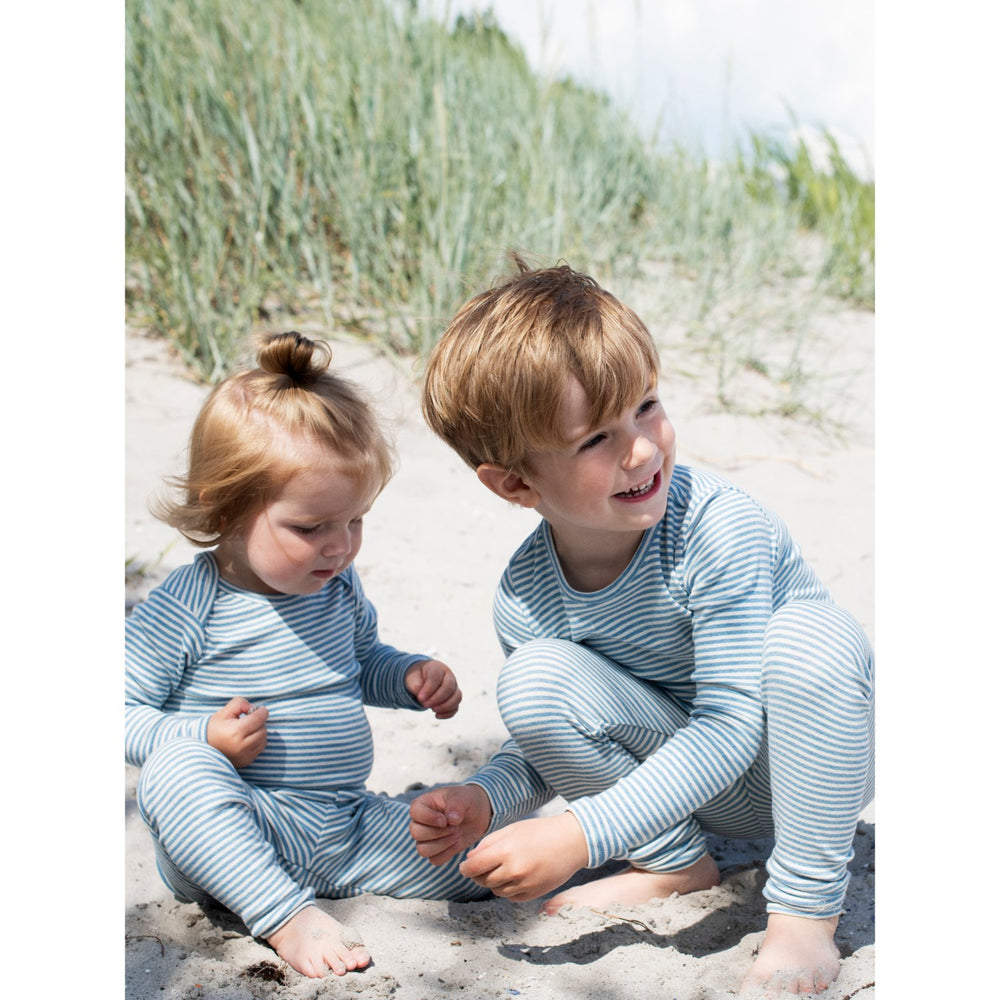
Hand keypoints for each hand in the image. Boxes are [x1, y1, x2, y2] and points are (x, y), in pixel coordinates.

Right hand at [206, 696, 267, 768]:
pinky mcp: (246, 761)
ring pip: (263, 739)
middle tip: (248, 720)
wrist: (205, 748)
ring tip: (246, 730)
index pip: (259, 718)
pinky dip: (257, 741)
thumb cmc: (215, 728)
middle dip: (258, 722)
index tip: (256, 710)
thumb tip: (254, 708)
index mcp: (236, 732)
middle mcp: (241, 746)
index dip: (261, 711)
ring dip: (258, 732)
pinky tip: (246, 739)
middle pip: (263, 728)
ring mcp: (244, 756)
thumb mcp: (224, 711)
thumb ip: (240, 704)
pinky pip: (260, 748)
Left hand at [405, 658, 461, 718]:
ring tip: (432, 709)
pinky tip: (437, 715)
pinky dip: (448, 713)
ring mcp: (453, 687)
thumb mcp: (412, 679)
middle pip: (449, 687)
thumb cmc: (417, 678)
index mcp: (436, 668)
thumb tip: (423, 698)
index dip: (429, 688)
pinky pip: (456, 707)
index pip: (436, 677)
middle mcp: (448, 676)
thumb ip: (416, 686)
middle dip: (437, 698)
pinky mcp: (454, 698)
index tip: (420, 698)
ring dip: (445, 706)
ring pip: (457, 697)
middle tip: (424, 704)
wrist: (422, 678)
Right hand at [409, 784, 491, 864]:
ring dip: (442, 844)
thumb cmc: (466, 801)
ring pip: (422, 850)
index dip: (429, 818)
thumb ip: (456, 805)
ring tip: (457, 835)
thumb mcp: (463, 797)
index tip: (445, 820)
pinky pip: (434, 860)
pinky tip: (457, 843)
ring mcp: (426, 838)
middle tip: (455, 827)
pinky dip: (447, 854)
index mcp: (423, 803)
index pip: (415, 812)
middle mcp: (421, 822)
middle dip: (438, 832)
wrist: (477, 814)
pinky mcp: (436, 851)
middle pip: (416, 833)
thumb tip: (451, 819)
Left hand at [459, 812, 588, 901]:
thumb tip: (469, 861)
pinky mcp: (534, 894)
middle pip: (484, 880)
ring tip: (503, 868)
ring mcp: (525, 885)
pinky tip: (515, 876)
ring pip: (496, 890)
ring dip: (494, 882)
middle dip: (479, 874)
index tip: (463, 867)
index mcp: (506, 851)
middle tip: (483, 866)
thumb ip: (488, 844)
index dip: (465, 869)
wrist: (570, 842)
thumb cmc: (539, 831)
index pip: (474, 867)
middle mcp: (514, 870)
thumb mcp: (511, 830)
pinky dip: (508, 889)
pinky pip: (511, 897)